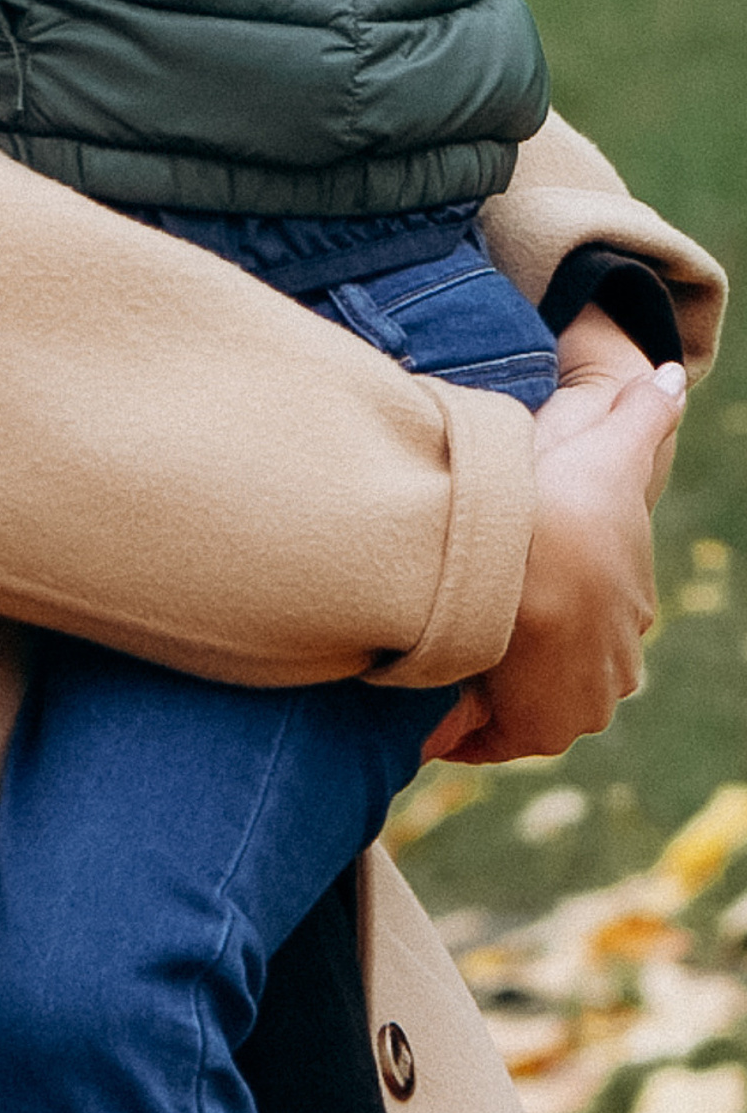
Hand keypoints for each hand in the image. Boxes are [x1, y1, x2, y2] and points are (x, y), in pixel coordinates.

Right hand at [432, 337, 685, 765]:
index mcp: (628, 609)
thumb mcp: (609, 450)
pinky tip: (438, 717)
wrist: (532, 561)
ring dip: (502, 690)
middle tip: (491, 626)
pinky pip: (491, 736)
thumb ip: (641, 415)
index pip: (601, 612)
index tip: (530, 584)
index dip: (565, 595)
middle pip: (573, 662)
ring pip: (536, 701)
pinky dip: (464, 731)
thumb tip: (673, 376)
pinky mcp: (529, 728)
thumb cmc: (572, 504)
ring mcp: (575, 703)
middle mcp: (612, 667)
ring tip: (459, 668)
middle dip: (539, 651)